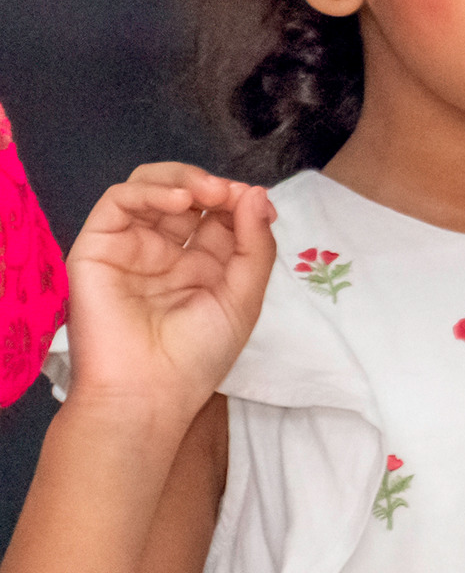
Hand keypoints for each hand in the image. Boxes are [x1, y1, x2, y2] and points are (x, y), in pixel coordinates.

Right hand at [62, 165, 271, 431]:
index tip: (258, 202)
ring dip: (183, 179)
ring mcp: (130, 248)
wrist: (147, 393)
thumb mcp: (243, 298)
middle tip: (230, 193)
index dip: (238, 201)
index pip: (217, 216)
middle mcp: (163, 252)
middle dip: (211, 186)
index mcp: (199, 266)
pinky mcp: (98, 247)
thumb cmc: (198, 356)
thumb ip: (254, 245)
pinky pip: (118, 202)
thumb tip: (256, 193)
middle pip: (182, 195)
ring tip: (209, 192)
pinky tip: (180, 201)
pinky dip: (150, 190)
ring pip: (148, 188)